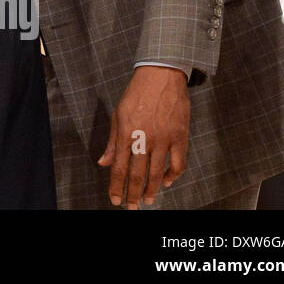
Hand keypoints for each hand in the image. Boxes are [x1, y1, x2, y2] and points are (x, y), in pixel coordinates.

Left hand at [98, 65, 189, 207]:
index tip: (115, 200)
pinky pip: (178, 163)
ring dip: (151, 190)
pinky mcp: (180, 137)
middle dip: (133, 194)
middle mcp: (144, 139)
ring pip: (158, 173)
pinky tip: (166, 182)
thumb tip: (103, 162)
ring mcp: (163, 139)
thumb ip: (112, 142)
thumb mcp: (118, 115)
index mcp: (126, 133)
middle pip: (138, 174)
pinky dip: (173, 176)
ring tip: (147, 200)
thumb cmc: (136, 94)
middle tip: (131, 207)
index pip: (119, 167)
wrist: (160, 76)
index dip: (117, 186)